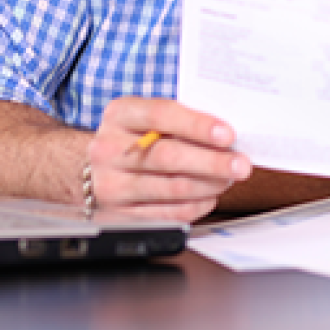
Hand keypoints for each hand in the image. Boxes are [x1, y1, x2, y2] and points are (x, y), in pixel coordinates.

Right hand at [85, 97, 250, 221]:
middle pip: (168, 156)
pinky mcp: (118, 214)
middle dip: (211, 162)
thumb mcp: (145, 115)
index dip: (197, 125)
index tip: (227, 134)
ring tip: (229, 178)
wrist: (89, 166)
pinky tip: (210, 196)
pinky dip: (195, 206)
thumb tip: (226, 133)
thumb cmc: (133, 135)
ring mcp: (111, 184)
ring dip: (208, 185)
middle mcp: (110, 149)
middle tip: (241, 164)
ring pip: (170, 188)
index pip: (161, 115)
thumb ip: (179, 118)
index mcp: (120, 114)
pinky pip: (166, 213)